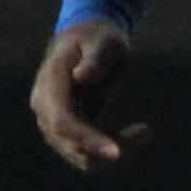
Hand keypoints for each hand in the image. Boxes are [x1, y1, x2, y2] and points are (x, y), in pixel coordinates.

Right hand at [30, 21, 146, 170]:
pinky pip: (90, 152)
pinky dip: (115, 147)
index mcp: (50, 82)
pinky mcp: (70, 131)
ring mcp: (53, 121)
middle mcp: (45, 106)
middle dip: (105, 149)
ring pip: (81, 154)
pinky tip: (142, 131)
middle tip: (146, 133)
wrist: (87, 40)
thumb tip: (81, 77)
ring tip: (145, 131)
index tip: (117, 152)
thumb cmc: (97, 36)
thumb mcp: (103, 40)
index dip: (86, 139)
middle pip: (69, 143)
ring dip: (114, 149)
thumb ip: (94, 58)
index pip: (61, 121)